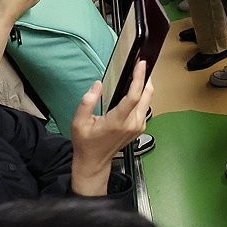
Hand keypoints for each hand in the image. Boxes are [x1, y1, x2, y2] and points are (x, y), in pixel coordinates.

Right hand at [69, 61, 153, 195]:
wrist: (94, 162)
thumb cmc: (86, 143)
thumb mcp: (79, 122)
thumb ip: (87, 102)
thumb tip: (97, 85)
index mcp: (117, 122)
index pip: (133, 96)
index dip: (139, 78)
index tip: (140, 64)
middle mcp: (132, 124)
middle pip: (146, 96)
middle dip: (146, 78)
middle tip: (141, 64)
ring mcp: (138, 127)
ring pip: (148, 101)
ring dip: (145, 86)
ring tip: (138, 73)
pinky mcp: (140, 128)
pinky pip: (145, 107)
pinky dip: (143, 96)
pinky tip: (137, 89)